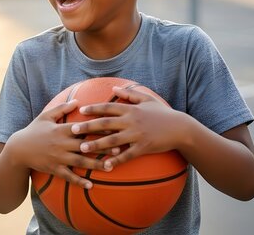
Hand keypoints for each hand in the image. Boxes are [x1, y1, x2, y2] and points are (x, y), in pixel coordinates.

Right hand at [6, 100, 107, 188]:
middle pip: (86, 145)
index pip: (83, 127)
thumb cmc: (33, 130)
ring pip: (80, 161)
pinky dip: (79, 181)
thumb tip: (78, 101)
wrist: (18, 149)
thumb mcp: (45, 116)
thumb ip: (62, 108)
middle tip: (119, 149)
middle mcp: (61, 143)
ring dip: (96, 164)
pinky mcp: (54, 169)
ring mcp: (58, 157)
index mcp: (61, 129)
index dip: (98, 127)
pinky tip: (90, 186)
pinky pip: (68, 176)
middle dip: (102, 147)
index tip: (113, 127)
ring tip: (111, 166)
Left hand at [72, 86, 188, 171]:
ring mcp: (136, 135)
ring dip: (96, 144)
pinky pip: (126, 155)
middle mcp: (131, 121)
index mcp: (130, 109)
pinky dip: (115, 160)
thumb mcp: (147, 99)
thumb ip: (129, 94)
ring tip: (82, 148)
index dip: (93, 109)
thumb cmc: (162, 113)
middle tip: (72, 130)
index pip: (108, 107)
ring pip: (112, 140)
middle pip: (105, 123)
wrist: (180, 128)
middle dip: (88, 126)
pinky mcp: (143, 147)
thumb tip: (114, 89)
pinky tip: (105, 165)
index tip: (80, 110)